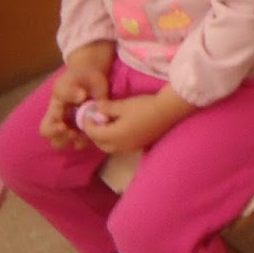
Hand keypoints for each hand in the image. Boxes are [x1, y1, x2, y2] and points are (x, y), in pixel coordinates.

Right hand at [40, 41, 114, 149]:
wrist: (92, 75)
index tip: (63, 126)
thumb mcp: (68, 81)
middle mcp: (63, 124)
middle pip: (57, 143)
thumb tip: (80, 97)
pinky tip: (98, 127)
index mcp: (53, 114)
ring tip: (87, 131)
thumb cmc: (75, 78)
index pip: (46, 130)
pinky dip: (94, 136)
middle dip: (65, 140)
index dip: (53, 131)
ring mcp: (78, 127)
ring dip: (80, 141)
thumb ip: (69, 90)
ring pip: (74, 144)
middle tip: (74, 133)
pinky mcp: (92, 127)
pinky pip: (91, 139)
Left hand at [82, 88, 196, 154]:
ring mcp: (130, 147)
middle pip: (99, 144)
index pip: (93, 133)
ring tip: (106, 123)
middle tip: (94, 120)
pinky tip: (119, 128)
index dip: (87, 124)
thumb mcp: (123, 105)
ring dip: (103, 138)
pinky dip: (113, 140)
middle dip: (94, 133)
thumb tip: (95, 108)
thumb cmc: (144, 106)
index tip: (86, 114)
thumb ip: (107, 108)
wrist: (167, 111)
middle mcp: (120, 145)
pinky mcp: (138, 146)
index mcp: (114, 135)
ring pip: (109, 147)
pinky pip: (119, 146)